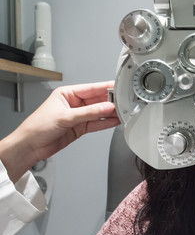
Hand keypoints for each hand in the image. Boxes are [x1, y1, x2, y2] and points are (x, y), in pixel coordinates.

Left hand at [0, 81, 119, 181]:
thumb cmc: (37, 127)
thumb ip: (89, 113)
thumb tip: (106, 108)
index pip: (91, 88)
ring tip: (123, 112)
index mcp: (67, 93)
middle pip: (97, 100)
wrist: (30, 146)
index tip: (119, 87)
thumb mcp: (65, 116)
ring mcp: (78, 116)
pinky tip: (115, 121)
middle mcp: (74, 103)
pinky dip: (106, 123)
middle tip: (124, 102)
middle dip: (111, 101)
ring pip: (99, 112)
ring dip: (110, 113)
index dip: (106, 88)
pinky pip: (97, 123)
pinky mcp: (80, 128)